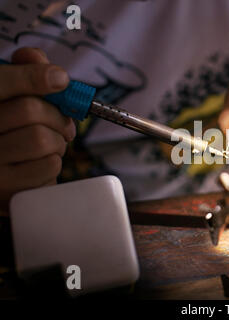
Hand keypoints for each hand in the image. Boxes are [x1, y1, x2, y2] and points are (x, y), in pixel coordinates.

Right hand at [0, 47, 73, 214]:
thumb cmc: (6, 132)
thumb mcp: (7, 100)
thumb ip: (24, 76)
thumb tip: (55, 73)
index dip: (33, 77)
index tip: (61, 79)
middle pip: (30, 110)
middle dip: (56, 115)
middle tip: (63, 122)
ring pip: (43, 140)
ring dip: (58, 141)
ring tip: (48, 144)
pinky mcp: (4, 192)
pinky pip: (49, 167)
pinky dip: (54, 162)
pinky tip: (40, 164)